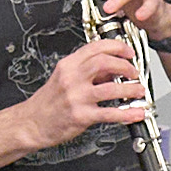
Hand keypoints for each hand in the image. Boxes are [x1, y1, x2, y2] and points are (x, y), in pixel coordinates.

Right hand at [19, 36, 149, 148]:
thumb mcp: (64, 78)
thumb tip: (112, 69)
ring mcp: (76, 97)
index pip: (96, 47)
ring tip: (139, 90)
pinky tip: (136, 113)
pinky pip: (109, 113)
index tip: (128, 52)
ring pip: (111, 88)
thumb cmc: (48, 102)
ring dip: (130, 89)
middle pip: (104, 62)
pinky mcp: (81, 116)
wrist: (31, 123)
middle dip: (125, 66)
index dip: (117, 47)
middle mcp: (72, 78)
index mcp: (68, 65)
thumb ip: (87, 72)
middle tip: (134, 72)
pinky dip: (127, 113)